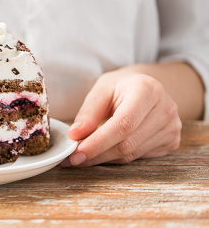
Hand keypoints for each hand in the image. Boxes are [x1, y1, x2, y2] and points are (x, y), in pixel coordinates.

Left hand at [62, 69, 181, 166]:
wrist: (145, 87)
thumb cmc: (121, 87)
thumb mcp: (101, 90)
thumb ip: (88, 112)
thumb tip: (75, 135)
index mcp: (147, 91)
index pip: (123, 124)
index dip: (98, 142)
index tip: (77, 153)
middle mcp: (165, 110)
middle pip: (127, 143)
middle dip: (97, 154)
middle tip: (73, 158)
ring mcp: (172, 128)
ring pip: (132, 154)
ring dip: (104, 158)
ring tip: (84, 154)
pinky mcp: (171, 142)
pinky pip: (138, 157)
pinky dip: (116, 157)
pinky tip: (104, 151)